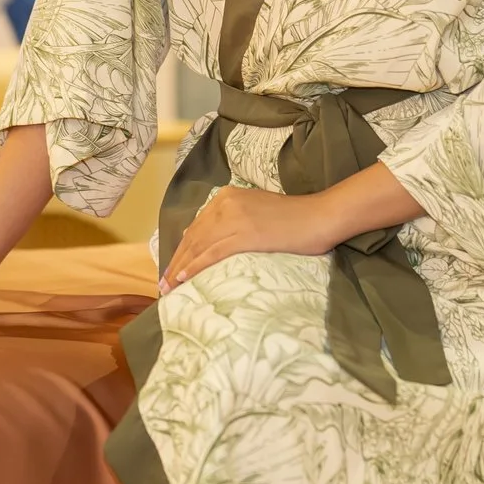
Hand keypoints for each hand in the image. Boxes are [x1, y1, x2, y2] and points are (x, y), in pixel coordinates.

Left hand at [160, 186, 337, 293]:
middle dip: (176, 262)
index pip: (197, 226)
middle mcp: (226, 203)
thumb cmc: (293, 218)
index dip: (181, 250)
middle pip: (193, 237)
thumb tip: (207, 240)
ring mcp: (235, 218)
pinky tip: (186, 278)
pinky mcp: (246, 234)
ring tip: (170, 287)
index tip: (171, 269)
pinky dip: (196, 266)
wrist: (319, 216)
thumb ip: (232, 220)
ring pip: (199, 246)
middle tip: (164, 284)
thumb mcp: (255, 210)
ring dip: (181, 268)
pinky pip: (214, 253)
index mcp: (227, 196)